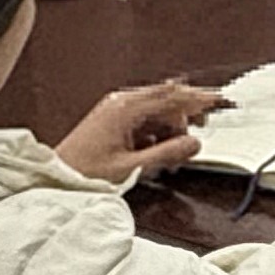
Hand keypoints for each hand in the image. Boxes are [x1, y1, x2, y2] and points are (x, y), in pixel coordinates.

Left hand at [57, 80, 223, 180]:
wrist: (55, 179)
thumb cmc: (84, 172)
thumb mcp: (131, 167)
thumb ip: (167, 154)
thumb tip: (193, 144)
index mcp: (126, 108)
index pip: (171, 96)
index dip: (199, 98)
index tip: (219, 100)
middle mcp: (121, 103)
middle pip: (165, 100)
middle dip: (185, 116)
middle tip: (200, 131)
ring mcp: (115, 110)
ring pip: (156, 111)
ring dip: (170, 128)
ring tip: (173, 154)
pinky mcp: (112, 121)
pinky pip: (143, 120)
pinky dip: (156, 133)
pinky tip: (156, 152)